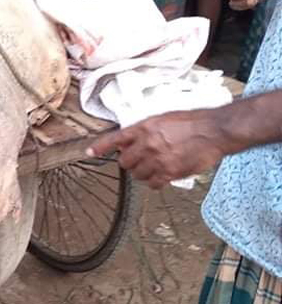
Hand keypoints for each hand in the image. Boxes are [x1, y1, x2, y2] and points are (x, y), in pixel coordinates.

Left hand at [88, 110, 225, 188]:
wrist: (213, 130)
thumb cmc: (193, 121)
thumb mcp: (164, 118)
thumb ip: (146, 130)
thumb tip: (132, 142)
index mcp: (144, 127)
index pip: (115, 138)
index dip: (100, 147)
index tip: (89, 152)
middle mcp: (147, 144)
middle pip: (125, 162)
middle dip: (130, 162)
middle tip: (140, 160)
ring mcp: (157, 159)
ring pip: (137, 175)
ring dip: (142, 173)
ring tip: (153, 167)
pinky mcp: (169, 172)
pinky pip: (153, 184)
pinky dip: (155, 182)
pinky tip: (161, 176)